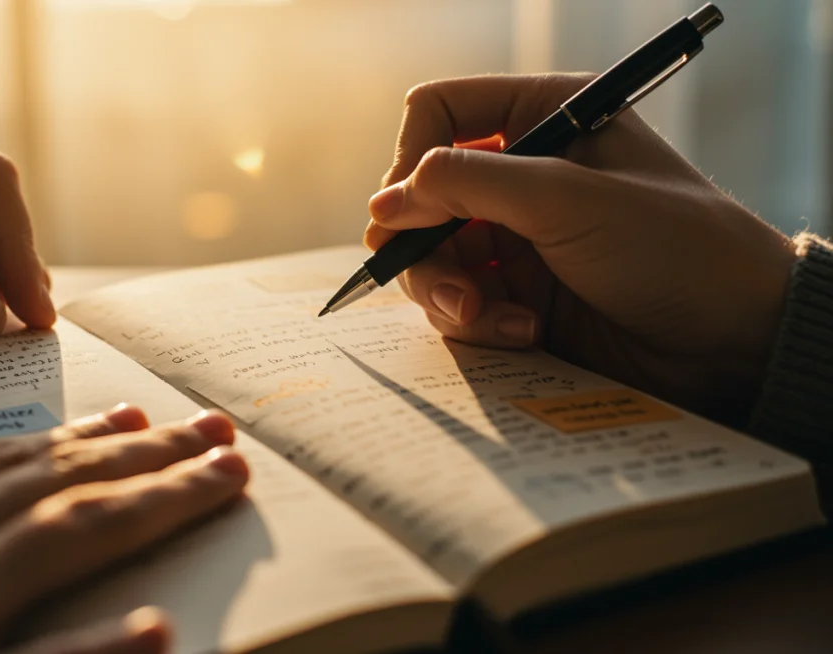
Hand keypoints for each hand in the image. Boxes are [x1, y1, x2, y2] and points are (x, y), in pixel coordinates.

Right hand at [365, 74, 797, 420]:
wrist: (734, 341)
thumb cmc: (674, 248)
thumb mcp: (566, 198)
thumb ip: (467, 185)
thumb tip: (384, 203)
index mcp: (545, 118)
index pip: (440, 113)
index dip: (411, 157)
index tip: (406, 211)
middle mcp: (523, 174)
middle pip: (422, 196)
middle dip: (425, 247)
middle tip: (447, 288)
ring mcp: (518, 238)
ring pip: (431, 257)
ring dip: (448, 294)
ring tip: (489, 318)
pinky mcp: (519, 295)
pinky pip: (459, 304)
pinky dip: (479, 323)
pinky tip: (526, 333)